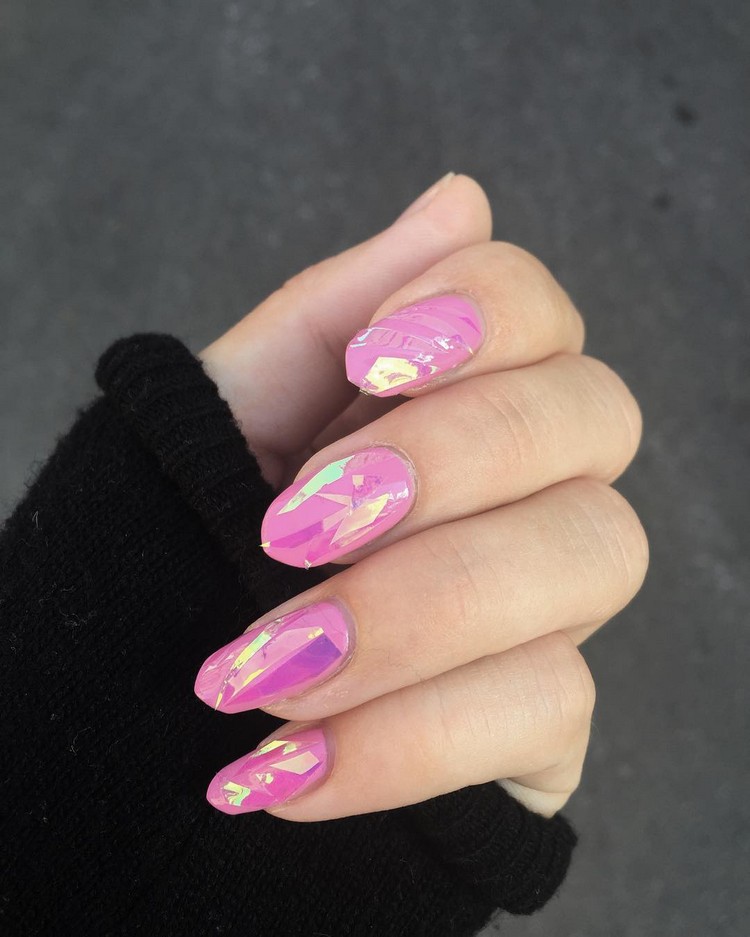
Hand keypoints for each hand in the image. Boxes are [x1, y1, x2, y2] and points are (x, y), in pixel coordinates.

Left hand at [197, 173, 647, 820]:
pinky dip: (408, 743)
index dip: (481, 313)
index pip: (541, 308)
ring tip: (268, 665)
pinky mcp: (550, 715)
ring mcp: (558, 598)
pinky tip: (289, 768)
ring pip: (596, 555)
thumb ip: (337, 308)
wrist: (186, 681)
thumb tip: (462, 195)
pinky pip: (552, 711)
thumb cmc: (218, 527)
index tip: (370, 359)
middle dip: (449, 461)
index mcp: (469, 391)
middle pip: (594, 417)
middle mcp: (543, 479)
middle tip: (294, 527)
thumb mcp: (241, 414)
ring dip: (420, 609)